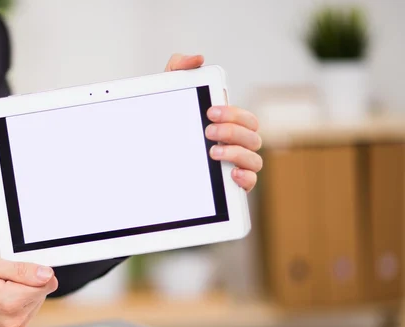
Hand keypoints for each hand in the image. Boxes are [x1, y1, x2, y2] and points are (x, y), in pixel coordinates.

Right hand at [0, 251, 57, 326]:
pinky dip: (18, 302)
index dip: (31, 271)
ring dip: (20, 291)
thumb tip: (46, 274)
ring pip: (37, 300)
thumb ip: (20, 270)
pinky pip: (29, 311)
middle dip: (25, 281)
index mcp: (9, 303)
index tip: (12, 271)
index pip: (46, 282)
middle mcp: (14, 320)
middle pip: (42, 291)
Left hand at [164, 54, 262, 191]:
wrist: (151, 163)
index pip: (245, 118)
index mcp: (228, 126)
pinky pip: (251, 182)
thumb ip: (178, 70)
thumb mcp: (169, 98)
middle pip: (253, 135)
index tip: (210, 112)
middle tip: (208, 131)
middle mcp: (236, 145)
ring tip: (213, 152)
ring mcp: (236, 166)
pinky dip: (246, 177)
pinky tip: (232, 173)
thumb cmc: (168, 127)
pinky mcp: (232, 186)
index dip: (233, 114)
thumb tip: (197, 59)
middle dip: (232, 131)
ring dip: (237, 153)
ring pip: (255, 158)